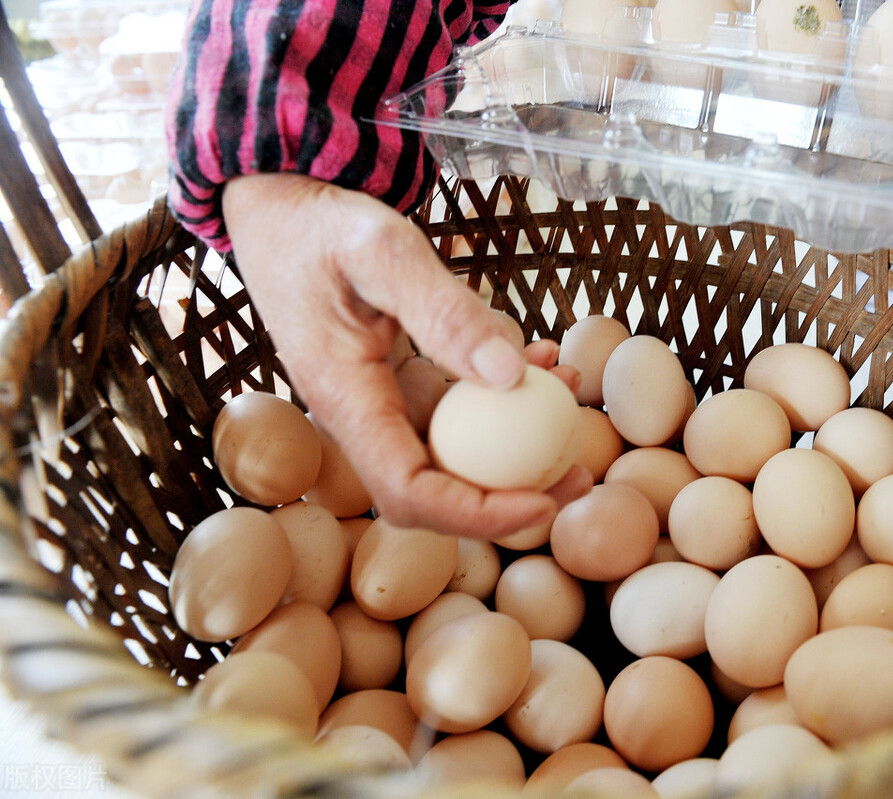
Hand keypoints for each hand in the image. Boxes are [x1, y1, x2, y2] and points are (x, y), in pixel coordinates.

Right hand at [222, 173, 590, 538]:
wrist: (281, 206)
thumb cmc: (321, 225)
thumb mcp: (383, 251)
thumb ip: (444, 312)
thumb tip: (510, 376)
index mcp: (345, 402)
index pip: (409, 492)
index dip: (477, 514)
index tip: (542, 502)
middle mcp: (359, 417)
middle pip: (436, 492)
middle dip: (510, 498)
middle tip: (581, 477)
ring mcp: (378, 402)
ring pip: (452, 451)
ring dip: (517, 441)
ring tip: (571, 394)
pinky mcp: (396, 381)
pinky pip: (454, 407)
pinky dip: (502, 395)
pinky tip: (539, 358)